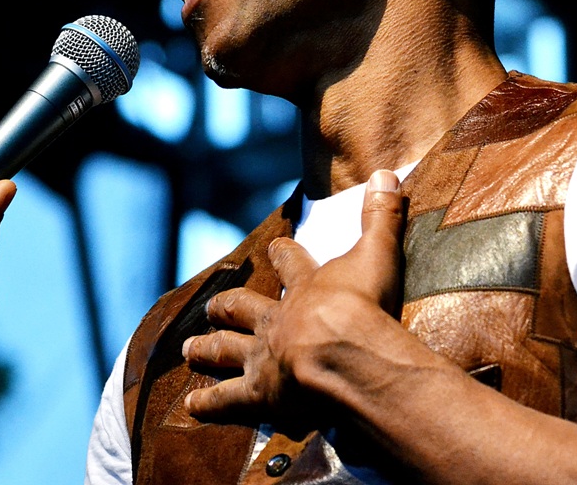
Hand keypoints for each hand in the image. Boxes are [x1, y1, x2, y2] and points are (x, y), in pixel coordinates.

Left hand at [181, 169, 405, 429]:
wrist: (345, 353)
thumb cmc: (363, 304)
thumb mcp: (378, 253)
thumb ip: (381, 216)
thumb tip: (387, 172)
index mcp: (306, 286)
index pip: (291, 262)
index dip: (283, 254)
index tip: (274, 246)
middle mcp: (276, 319)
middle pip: (244, 308)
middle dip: (227, 306)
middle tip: (212, 307)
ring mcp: (264, 356)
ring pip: (227, 350)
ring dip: (208, 348)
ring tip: (189, 349)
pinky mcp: (260, 393)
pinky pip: (228, 399)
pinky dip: (209, 403)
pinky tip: (191, 405)